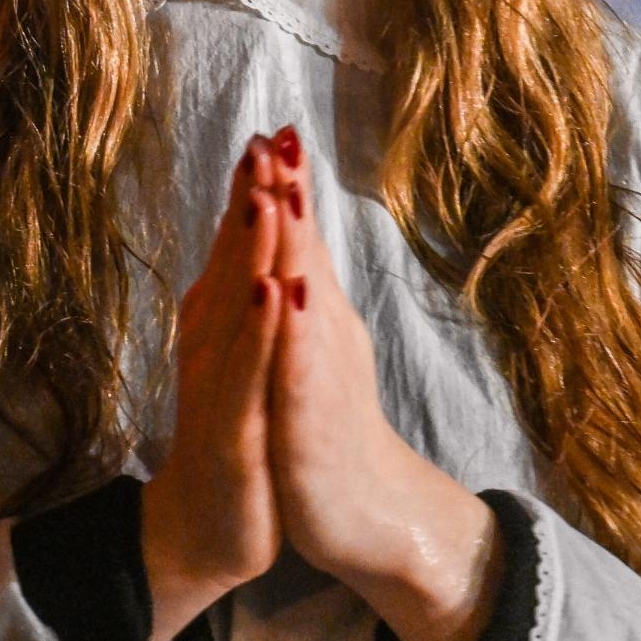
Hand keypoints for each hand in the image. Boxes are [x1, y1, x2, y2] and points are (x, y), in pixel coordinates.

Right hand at [140, 133, 288, 640]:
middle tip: (261, 139)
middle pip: (233, 259)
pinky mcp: (233, 428)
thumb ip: (243, 285)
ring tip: (264, 196)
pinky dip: (260, 329)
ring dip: (249, 250)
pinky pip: (249, 371)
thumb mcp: (241, 348)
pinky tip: (273, 292)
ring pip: (238, 306)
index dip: (253, 187)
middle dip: (249, 198)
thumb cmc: (232, 425)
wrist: (208, 523)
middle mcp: (212, 340)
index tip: (270, 130)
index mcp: (219, 319)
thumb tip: (253, 219)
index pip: (238, 242)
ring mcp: (219, 383)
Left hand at [269, 156, 501, 640]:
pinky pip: (301, 370)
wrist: (367, 512)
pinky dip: (294, 331)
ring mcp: (323, 376)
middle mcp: (326, 333)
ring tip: (286, 194)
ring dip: (295, 244)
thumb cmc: (332, 424)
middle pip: (305, 254)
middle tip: (280, 136)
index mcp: (317, 316)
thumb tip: (291, 229)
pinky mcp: (313, 423)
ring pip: (306, 300)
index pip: (300, 241)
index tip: (274, 128)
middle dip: (292, 195)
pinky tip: (287, 297)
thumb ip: (304, 289)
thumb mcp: (312, 348)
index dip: (289, 185)